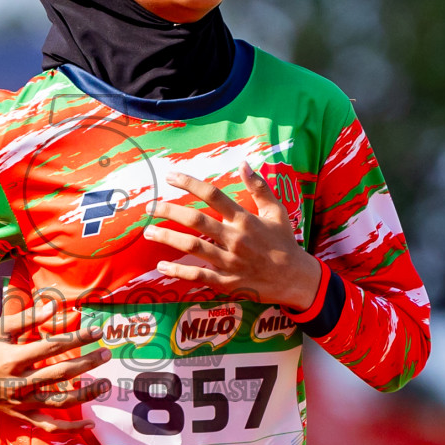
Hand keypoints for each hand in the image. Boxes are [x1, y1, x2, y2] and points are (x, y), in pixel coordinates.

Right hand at [0, 294, 111, 431]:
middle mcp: (19, 382)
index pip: (53, 347)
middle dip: (88, 363)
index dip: (77, 338)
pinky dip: (70, 429)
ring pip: (60, 402)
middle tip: (107, 353)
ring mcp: (21, 401)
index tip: (96, 331)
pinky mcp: (20, 415)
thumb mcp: (2, 328)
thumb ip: (30, 318)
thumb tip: (55, 306)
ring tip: (105, 384)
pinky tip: (89, 424)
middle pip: (61, 374)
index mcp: (14, 357)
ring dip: (86, 394)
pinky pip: (49, 426)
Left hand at [144, 162, 322, 310]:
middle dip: (169, 211)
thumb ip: (260, 187)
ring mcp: (230, 261)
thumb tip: (244, 163)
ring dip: (167, 238)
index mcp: (245, 219)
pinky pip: (198, 276)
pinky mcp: (227, 282)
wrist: (296, 279)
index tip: (170, 176)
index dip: (189, 183)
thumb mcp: (277, 211)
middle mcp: (235, 238)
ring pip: (192, 247)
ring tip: (148, 232)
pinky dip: (178, 272)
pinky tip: (161, 266)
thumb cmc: (284, 242)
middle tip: (150, 206)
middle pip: (195, 220)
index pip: (213, 195)